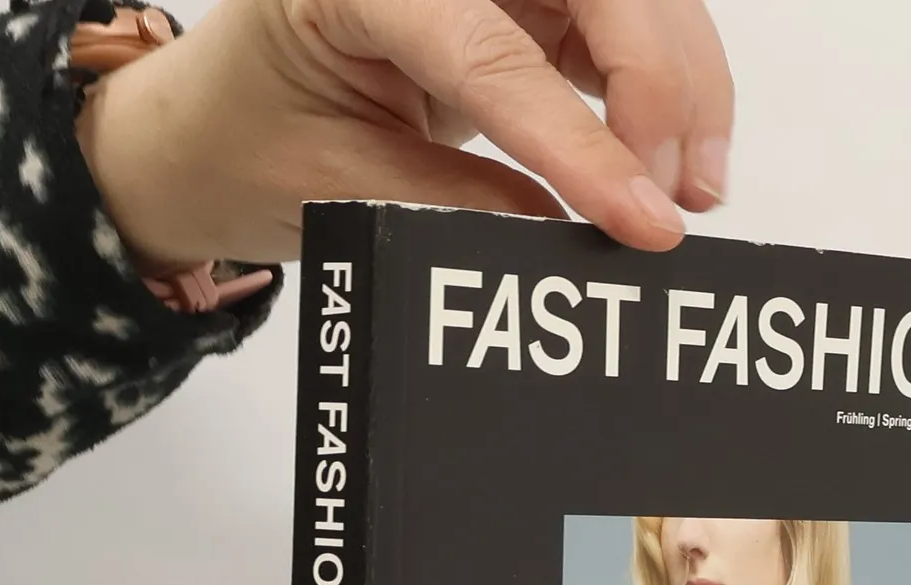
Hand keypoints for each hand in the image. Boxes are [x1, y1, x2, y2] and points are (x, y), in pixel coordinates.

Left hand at [76, 0, 732, 269]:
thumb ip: (453, 205)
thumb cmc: (254, 143)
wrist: (220, 121)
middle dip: (656, 86)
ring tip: (690, 189)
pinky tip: (672, 158)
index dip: (582, 141)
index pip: (494, 52)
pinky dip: (662, 85)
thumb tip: (570, 237)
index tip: (644, 218)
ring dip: (679, 83)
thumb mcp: (340, 189)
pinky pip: (619, 21)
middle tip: (674, 200)